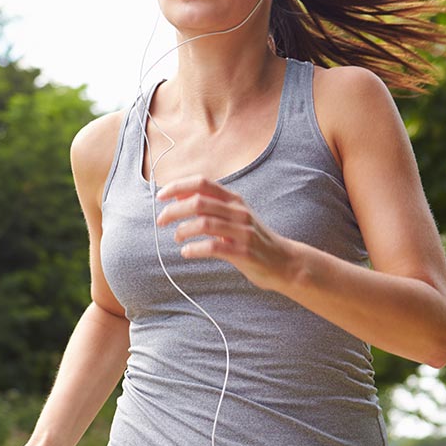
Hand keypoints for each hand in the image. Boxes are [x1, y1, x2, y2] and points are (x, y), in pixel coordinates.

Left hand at [156, 175, 296, 291]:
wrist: (285, 262)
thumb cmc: (253, 238)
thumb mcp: (233, 216)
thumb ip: (209, 204)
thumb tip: (178, 194)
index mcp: (234, 199)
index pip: (202, 183)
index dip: (178, 186)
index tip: (160, 196)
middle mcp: (239, 211)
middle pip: (199, 202)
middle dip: (174, 211)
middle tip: (161, 221)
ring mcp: (243, 231)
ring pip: (204, 224)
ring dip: (183, 230)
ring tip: (177, 238)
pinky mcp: (244, 252)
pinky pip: (213, 247)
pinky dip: (195, 249)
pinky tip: (187, 252)